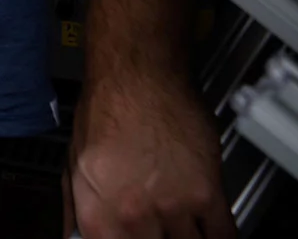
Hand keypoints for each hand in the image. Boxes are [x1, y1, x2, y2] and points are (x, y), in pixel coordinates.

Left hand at [64, 63, 233, 238]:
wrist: (138, 75)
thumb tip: (76, 237)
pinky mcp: (207, 194)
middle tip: (158, 228)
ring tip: (180, 222)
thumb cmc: (106, 110)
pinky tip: (211, 231)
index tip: (138, 238)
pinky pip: (223, 236)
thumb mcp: (74, 163)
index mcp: (98, 216)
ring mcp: (173, 208)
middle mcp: (135, 217)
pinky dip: (218, 237)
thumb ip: (76, 210)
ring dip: (186, 237)